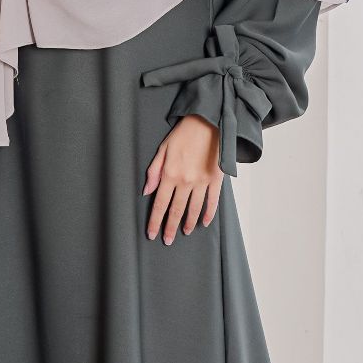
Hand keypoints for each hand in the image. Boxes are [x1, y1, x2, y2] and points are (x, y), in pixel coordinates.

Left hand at [142, 114, 221, 244]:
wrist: (207, 122)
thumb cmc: (182, 134)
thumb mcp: (162, 149)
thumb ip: (154, 171)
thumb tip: (147, 191)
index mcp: (170, 174)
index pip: (160, 204)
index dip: (155, 221)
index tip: (152, 234)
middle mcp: (185, 181)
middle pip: (176, 210)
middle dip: (170, 227)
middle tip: (167, 240)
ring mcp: (202, 182)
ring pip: (194, 209)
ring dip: (188, 222)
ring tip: (184, 231)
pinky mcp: (216, 180)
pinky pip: (212, 201)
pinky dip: (209, 214)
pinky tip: (204, 222)